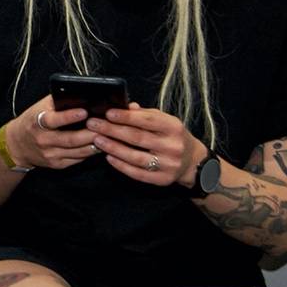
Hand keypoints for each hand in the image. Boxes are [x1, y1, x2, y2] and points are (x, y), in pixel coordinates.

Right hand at [0, 94, 97, 170]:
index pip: (53, 120)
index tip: (84, 112)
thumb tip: (80, 94)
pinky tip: (100, 145)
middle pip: (70, 139)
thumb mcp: (39, 108)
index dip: (69, 117)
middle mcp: (43, 140)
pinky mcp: (57, 165)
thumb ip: (56, 101)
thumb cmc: (32, 121)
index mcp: (37, 123)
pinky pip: (77, 159)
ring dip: (94, 144)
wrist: (17, 145)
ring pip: (77, 152)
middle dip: (90, 134)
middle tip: (106, 126)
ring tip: (108, 136)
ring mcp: (50, 155)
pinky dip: (90, 152)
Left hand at [86, 103, 206, 186]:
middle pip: (137, 138)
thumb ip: (144, 114)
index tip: (108, 113)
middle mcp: (172, 146)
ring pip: (135, 157)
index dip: (126, 117)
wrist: (192, 162)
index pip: (147, 120)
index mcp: (173, 127)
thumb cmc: (172, 136)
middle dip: (112, 130)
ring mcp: (168, 164)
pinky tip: (108, 157)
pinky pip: (137, 173)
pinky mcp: (162, 180)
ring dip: (113, 148)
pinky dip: (121, 165)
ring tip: (97, 140)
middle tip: (93, 125)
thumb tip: (124, 106)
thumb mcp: (164, 121)